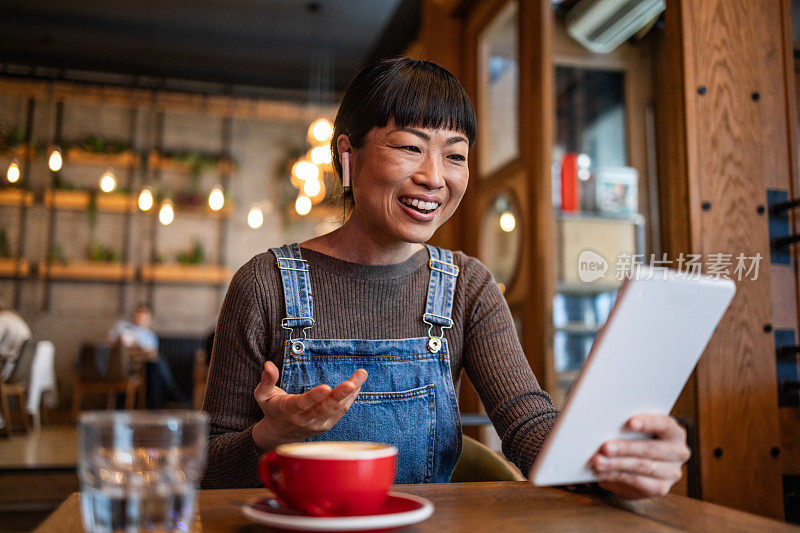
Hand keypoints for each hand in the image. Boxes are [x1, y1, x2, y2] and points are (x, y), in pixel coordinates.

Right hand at [251, 361, 366, 450]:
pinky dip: (351, 398)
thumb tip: (268, 364)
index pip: (302, 404)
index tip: (326, 387)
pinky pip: (341, 411)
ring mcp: (317, 424)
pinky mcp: (327, 425)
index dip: (314, 396)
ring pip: (336, 409)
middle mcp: (305, 419)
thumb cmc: (272, 409)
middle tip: (351, 383)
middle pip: (324, 408)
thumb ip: (266, 380)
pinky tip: (358, 384)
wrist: (279, 434)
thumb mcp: (262, 395)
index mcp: (288, 410)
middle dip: (339, 394)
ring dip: (350, 393)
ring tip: (361, 375)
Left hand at [590, 414, 690, 498]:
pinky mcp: (661, 488)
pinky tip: (602, 473)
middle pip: (651, 448)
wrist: (638, 468)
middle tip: (605, 447)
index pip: (665, 424)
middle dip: (626, 447)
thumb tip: (605, 424)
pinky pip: (636, 481)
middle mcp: (678, 452)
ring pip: (643, 466)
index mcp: (674, 432)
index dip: (648, 423)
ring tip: (598, 461)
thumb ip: (627, 427)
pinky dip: (615, 476)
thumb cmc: (635, 440)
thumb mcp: (634, 431)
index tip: (630, 422)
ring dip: (617, 464)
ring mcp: (672, 472)